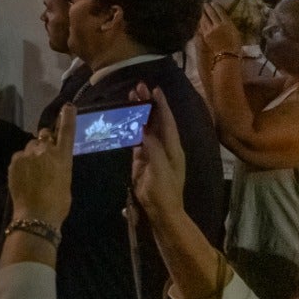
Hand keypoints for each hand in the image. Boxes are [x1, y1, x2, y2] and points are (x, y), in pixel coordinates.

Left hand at [7, 104, 75, 227]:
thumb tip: (53, 163)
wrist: (36, 215)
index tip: (67, 106)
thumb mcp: (65, 181)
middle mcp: (46, 150)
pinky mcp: (14, 160)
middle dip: (44, 141)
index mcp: (63, 156)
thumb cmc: (58, 203)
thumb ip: (59, 165)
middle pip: (44, 135)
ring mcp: (28, 154)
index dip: (67, 117)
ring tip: (32, 172)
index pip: (66, 131)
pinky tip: (23, 177)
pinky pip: (19, 156)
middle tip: (43, 156)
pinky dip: (21, 163)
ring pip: (30, 146)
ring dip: (32, 154)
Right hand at [131, 86, 186, 222]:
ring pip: (146, 126)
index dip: (161, 105)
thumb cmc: (164, 193)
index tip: (154, 89)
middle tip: (138, 87)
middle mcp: (165, 146)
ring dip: (140, 111)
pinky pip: (137, 137)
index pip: (167, 122)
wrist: (161, 211)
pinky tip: (125, 117)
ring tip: (131, 96)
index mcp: (173, 148)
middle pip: (156, 120)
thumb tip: (145, 131)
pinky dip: (132, 126)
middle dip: (149, 103)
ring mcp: (153, 152)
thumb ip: (153, 151)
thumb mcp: (160, 172)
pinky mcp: (142, 158)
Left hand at [198, 1, 243, 54]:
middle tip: (205, 4)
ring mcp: (210, 30)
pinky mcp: (205, 35)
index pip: (220, 11)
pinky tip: (201, 20)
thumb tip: (224, 16)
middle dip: (207, 7)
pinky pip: (202, 25)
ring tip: (202, 11)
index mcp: (227, 24)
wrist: (227, 55)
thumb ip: (229, 23)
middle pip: (210, 13)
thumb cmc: (235, 43)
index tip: (213, 3)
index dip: (216, 6)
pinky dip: (201, 21)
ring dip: (203, 13)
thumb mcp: (236, 31)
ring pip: (204, 18)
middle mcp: (217, 25)